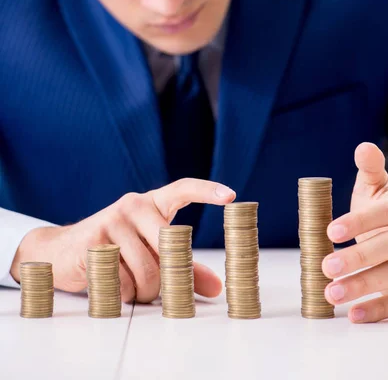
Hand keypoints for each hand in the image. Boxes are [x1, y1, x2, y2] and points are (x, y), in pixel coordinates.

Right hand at [10, 178, 235, 303]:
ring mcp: (112, 221)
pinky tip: (111, 283)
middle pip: (169, 250)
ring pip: (148, 272)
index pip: (182, 188)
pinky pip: (123, 281)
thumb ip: (183, 267)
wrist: (61, 250)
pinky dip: (122, 294)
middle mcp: (133, 205)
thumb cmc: (115, 250)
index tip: (231, 195)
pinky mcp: (94, 242)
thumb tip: (216, 288)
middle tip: (155, 286)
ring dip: (143, 292)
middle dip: (166, 278)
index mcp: (150, 203)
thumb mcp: (149, 253)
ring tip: (129, 284)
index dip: (207, 191)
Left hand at [322, 142, 387, 322]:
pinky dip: (378, 310)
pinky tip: (354, 314)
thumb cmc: (384, 211)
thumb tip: (363, 148)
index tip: (330, 232)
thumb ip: (370, 169)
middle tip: (326, 267)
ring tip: (332, 293)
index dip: (359, 222)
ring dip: (364, 286)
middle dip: (358, 258)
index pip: (384, 214)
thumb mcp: (376, 188)